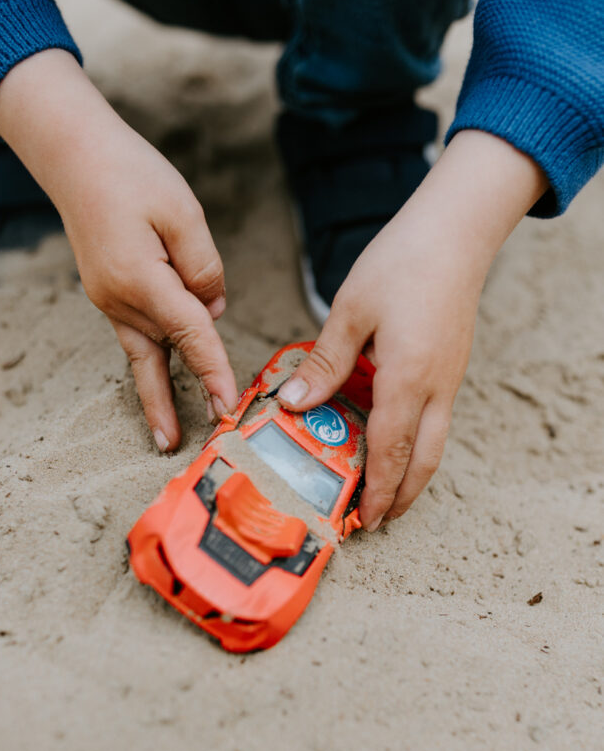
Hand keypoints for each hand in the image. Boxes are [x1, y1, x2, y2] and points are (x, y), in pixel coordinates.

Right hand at [0, 51, 236, 451]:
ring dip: (160, 387)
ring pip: (146, 349)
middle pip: (162, 354)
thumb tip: (213, 307)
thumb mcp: (182, 210)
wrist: (72, 154)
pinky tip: (161, 384)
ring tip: (169, 431)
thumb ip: (204, 265)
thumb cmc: (130, 172)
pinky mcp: (107, 292)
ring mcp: (108, 298)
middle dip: (179, 396)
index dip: (213, 371)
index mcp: (140, 279)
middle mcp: (118, 298)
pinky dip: (152, 361)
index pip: (190, 334)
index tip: (228, 407)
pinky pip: (136, 334)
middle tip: (190, 439)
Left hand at [277, 131, 548, 529]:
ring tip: (389, 494)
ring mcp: (449, 379)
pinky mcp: (451, 366)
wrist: (456, 229)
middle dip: (402, 497)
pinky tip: (396, 441)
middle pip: (423, 461)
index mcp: (408, 379)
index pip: (390, 451)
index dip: (377, 490)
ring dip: (412, 474)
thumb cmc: (402, 262)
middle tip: (378, 521)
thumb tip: (293, 406)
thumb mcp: (350, 311)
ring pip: (435, 444)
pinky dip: (418, 445)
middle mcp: (436, 388)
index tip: (363, 519)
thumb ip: (324, 365)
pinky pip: (436, 420)